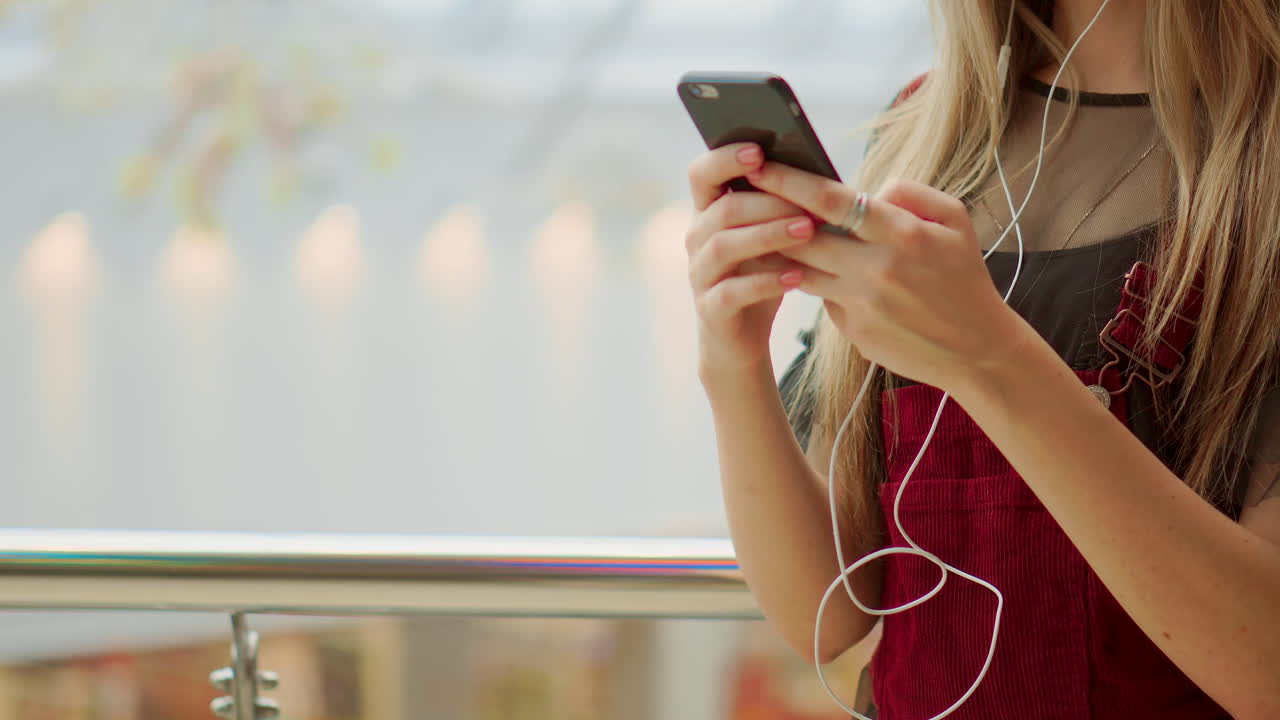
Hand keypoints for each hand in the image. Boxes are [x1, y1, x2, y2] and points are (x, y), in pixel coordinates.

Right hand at [685, 143, 817, 376]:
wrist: (741, 339)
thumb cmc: (762, 276)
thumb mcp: (771, 236)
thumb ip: (783, 205)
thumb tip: (823, 173)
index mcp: (709, 212)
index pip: (702, 173)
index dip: (725, 158)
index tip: (758, 151)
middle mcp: (697, 239)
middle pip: (723, 209)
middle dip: (768, 201)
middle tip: (808, 201)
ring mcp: (700, 275)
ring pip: (724, 246)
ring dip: (768, 235)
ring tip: (809, 231)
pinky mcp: (710, 308)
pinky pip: (732, 291)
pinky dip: (766, 282)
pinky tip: (797, 277)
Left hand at [743, 163, 1022, 392]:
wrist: (976, 349)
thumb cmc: (964, 277)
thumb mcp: (955, 222)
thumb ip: (911, 194)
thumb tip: (867, 188)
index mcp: (902, 234)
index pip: (832, 201)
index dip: (790, 181)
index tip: (759, 164)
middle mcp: (877, 269)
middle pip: (804, 236)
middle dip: (768, 213)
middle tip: (740, 194)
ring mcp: (862, 304)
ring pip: (802, 270)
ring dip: (779, 251)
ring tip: (758, 230)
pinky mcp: (853, 333)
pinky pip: (822, 299)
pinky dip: (812, 282)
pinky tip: (800, 271)